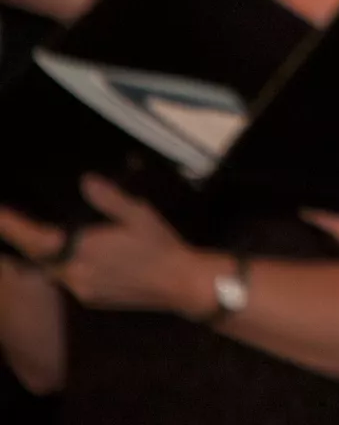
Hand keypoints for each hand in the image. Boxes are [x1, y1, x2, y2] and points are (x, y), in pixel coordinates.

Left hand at [0, 177, 219, 316]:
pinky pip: (66, 280)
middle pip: (38, 255)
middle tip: (12, 224)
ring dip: (44, 253)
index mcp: (83, 249)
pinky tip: (75, 258)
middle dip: (24, 239)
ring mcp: (81, 289)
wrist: (180, 284)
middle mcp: (75, 272)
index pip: (35, 238)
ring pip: (51, 269)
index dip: (12, 226)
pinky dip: (62, 266)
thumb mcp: (139, 214)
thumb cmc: (161, 245)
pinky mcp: (90, 298)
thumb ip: (109, 199)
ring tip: (42, 238)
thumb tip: (85, 181)